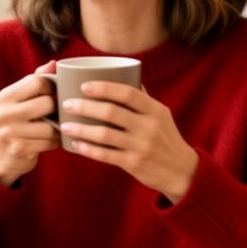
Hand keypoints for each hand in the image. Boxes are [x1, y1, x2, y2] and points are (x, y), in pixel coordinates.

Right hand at [0, 61, 59, 186]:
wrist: (2, 155)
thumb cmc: (18, 121)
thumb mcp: (21, 99)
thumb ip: (36, 80)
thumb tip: (54, 63)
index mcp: (6, 96)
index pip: (37, 81)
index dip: (52, 87)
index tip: (53, 93)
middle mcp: (5, 113)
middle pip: (47, 103)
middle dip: (56, 109)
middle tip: (57, 113)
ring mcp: (11, 132)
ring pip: (50, 126)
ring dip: (58, 128)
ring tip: (56, 127)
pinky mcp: (20, 148)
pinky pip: (49, 142)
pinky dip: (55, 142)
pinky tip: (51, 140)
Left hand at [59, 81, 198, 201]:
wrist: (182, 172)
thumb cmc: (166, 139)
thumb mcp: (161, 116)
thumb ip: (143, 99)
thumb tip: (127, 75)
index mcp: (155, 110)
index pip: (128, 93)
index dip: (104, 88)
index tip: (84, 86)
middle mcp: (149, 127)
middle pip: (112, 112)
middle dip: (85, 106)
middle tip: (66, 104)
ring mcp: (141, 146)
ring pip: (105, 135)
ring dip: (81, 129)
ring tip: (64, 125)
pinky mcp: (134, 164)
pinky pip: (106, 155)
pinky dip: (89, 149)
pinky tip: (76, 145)